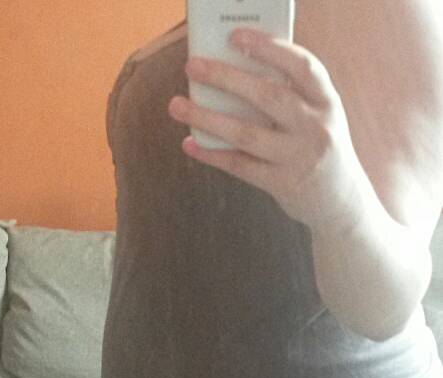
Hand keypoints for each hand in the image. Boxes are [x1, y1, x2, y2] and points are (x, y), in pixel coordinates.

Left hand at [168, 27, 366, 237]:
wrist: (340, 201)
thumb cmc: (318, 146)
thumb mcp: (317, 116)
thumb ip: (290, 95)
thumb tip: (233, 71)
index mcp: (327, 101)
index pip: (302, 66)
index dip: (269, 48)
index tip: (236, 36)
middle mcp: (316, 128)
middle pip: (268, 96)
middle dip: (226, 78)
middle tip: (193, 67)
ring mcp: (299, 158)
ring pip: (246, 134)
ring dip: (207, 118)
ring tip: (177, 105)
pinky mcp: (282, 184)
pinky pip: (240, 165)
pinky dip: (212, 154)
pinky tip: (191, 143)